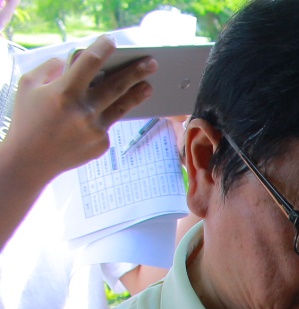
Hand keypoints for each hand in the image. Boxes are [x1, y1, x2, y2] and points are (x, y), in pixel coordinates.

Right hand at [2, 37, 154, 183]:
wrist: (30, 160)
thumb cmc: (27, 119)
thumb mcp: (28, 86)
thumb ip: (50, 69)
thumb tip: (71, 61)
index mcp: (64, 92)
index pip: (89, 64)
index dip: (102, 49)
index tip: (112, 40)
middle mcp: (84, 111)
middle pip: (116, 86)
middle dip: (136, 72)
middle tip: (152, 63)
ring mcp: (95, 129)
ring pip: (122, 107)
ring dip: (137, 95)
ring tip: (149, 86)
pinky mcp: (102, 144)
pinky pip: (107, 124)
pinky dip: (105, 117)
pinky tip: (103, 114)